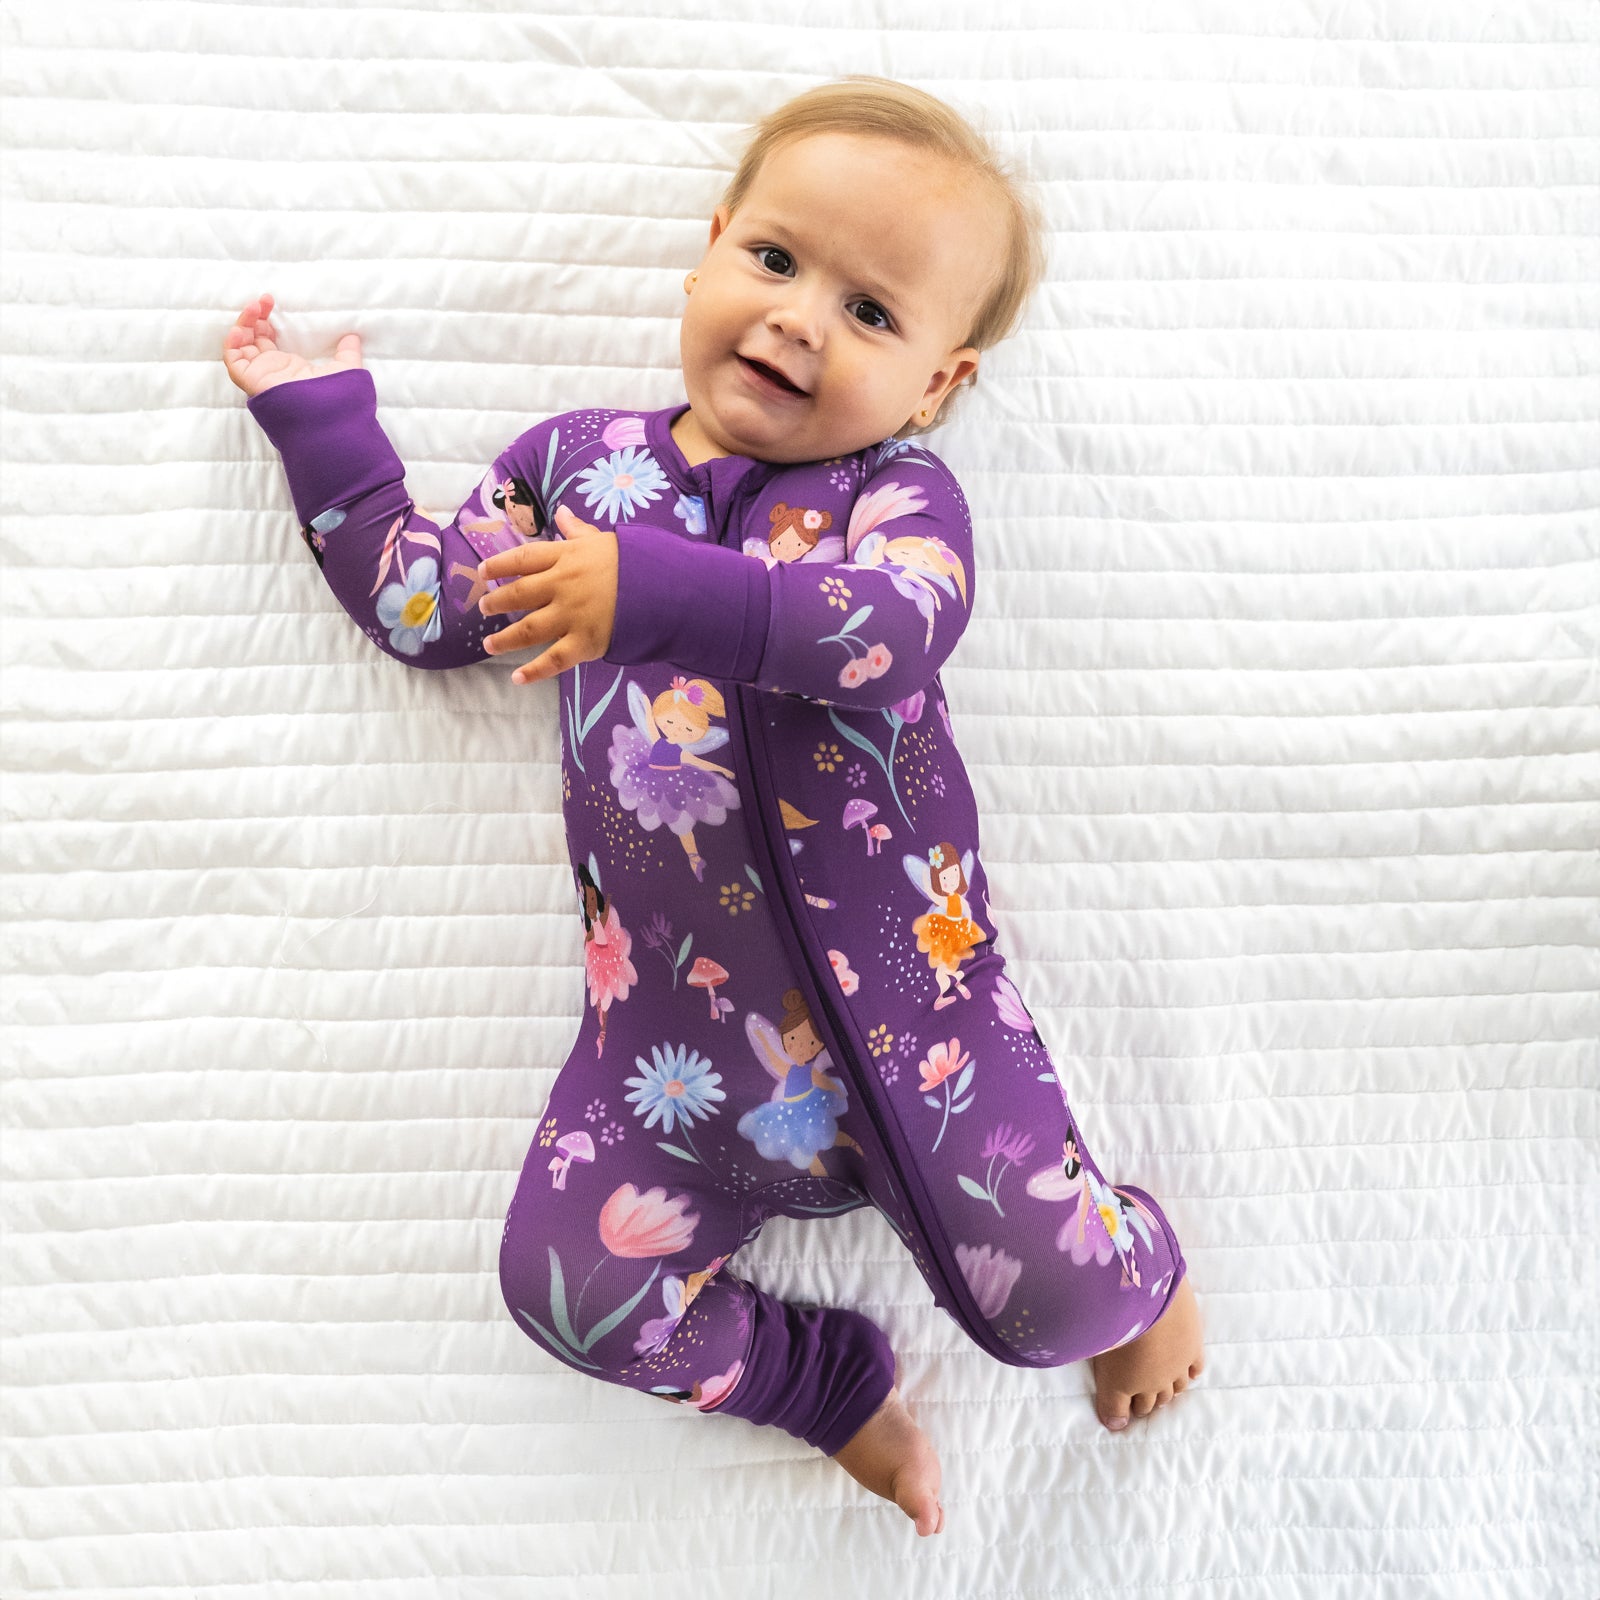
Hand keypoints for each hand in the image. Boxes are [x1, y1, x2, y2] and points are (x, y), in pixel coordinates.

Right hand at [222, 293, 364, 398]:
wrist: (327, 416)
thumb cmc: (335, 397)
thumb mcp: (344, 368)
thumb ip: (347, 352)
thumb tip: (353, 337)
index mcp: (287, 367)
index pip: (266, 338)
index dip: (265, 319)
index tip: (271, 302)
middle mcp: (270, 370)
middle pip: (251, 339)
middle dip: (253, 316)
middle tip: (262, 300)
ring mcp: (259, 375)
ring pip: (240, 346)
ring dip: (243, 324)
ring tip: (254, 307)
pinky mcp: (251, 381)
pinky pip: (233, 362)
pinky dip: (232, 345)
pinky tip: (241, 330)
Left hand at [478, 504, 618, 683]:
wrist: (666, 588)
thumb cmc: (636, 562)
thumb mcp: (603, 540)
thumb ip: (578, 531)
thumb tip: (561, 513)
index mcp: (566, 557)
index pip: (523, 559)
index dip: (499, 565)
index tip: (483, 572)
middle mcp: (562, 586)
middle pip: (519, 594)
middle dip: (497, 601)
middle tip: (483, 607)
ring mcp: (571, 615)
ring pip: (529, 629)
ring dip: (506, 638)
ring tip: (489, 644)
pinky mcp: (584, 642)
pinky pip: (554, 660)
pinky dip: (534, 671)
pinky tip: (517, 678)